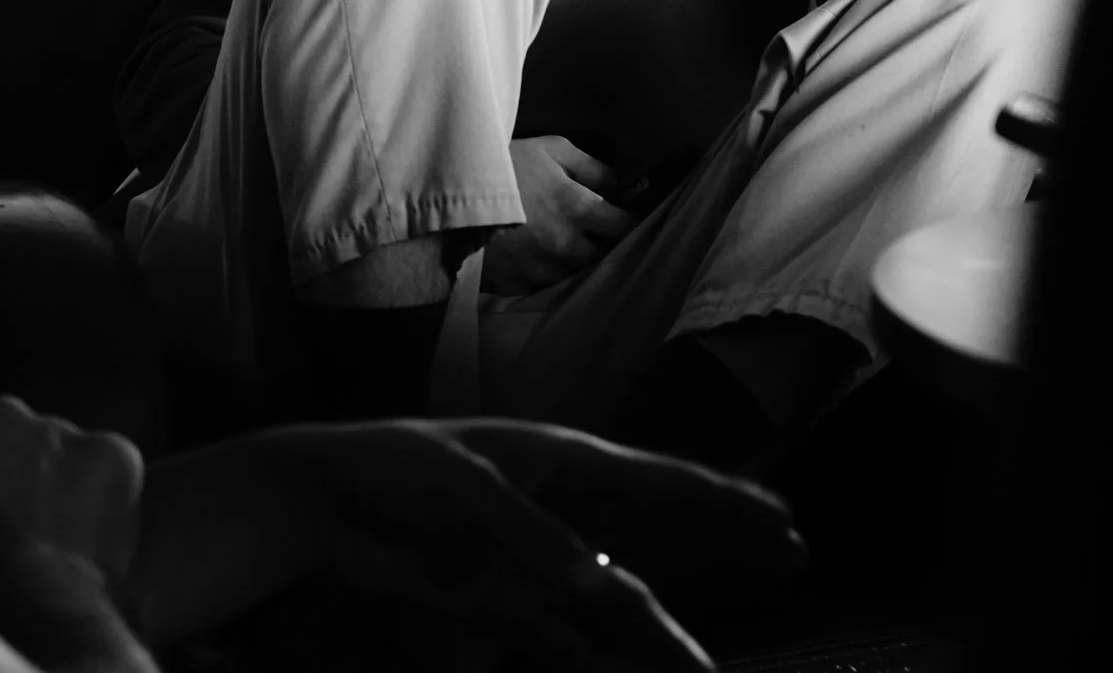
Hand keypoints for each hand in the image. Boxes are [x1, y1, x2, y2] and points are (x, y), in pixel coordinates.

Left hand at [291, 417, 802, 671]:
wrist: (319, 503)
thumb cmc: (390, 471)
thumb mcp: (459, 487)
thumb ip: (529, 532)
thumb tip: (595, 581)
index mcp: (553, 460)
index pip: (654, 479)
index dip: (719, 498)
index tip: (780, 514)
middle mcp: (556, 510)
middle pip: (656, 537)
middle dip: (721, 545)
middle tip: (793, 551)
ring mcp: (532, 559)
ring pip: (620, 601)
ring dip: (664, 636)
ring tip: (706, 670)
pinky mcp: (499, 603)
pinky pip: (568, 638)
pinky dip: (602, 660)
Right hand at [484, 137, 635, 296]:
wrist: (447, 186)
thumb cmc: (503, 162)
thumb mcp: (551, 148)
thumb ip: (592, 168)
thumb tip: (616, 188)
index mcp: (579, 210)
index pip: (625, 228)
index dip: (625, 223)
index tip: (618, 219)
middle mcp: (565, 246)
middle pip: (600, 257)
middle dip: (595, 244)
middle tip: (582, 230)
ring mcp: (539, 270)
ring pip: (570, 274)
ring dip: (566, 262)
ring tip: (549, 244)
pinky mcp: (514, 285)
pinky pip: (538, 286)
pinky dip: (537, 274)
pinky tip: (525, 256)